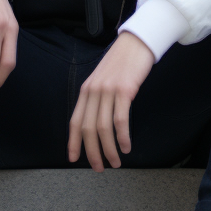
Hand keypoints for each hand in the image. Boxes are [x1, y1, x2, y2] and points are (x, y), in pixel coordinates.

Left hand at [68, 31, 153, 170]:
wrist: (137, 43)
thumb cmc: (123, 63)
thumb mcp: (104, 80)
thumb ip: (98, 98)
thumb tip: (97, 121)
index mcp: (86, 90)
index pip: (75, 121)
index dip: (73, 142)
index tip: (73, 159)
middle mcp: (93, 92)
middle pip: (88, 129)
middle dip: (93, 152)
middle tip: (99, 167)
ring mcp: (108, 91)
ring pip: (103, 128)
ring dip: (109, 149)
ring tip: (116, 162)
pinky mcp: (124, 90)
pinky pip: (120, 119)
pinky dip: (122, 137)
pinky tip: (126, 146)